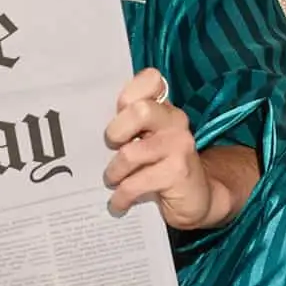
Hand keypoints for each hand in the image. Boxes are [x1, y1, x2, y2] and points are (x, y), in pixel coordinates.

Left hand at [103, 68, 215, 229]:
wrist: (198, 200)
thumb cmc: (162, 169)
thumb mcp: (147, 143)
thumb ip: (128, 128)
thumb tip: (87, 128)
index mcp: (165, 109)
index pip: (151, 80)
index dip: (129, 93)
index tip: (118, 113)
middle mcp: (175, 121)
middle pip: (139, 111)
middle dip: (115, 132)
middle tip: (112, 149)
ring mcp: (179, 146)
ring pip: (131, 152)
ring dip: (114, 172)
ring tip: (112, 181)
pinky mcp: (178, 173)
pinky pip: (136, 183)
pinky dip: (121, 197)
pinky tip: (118, 205)